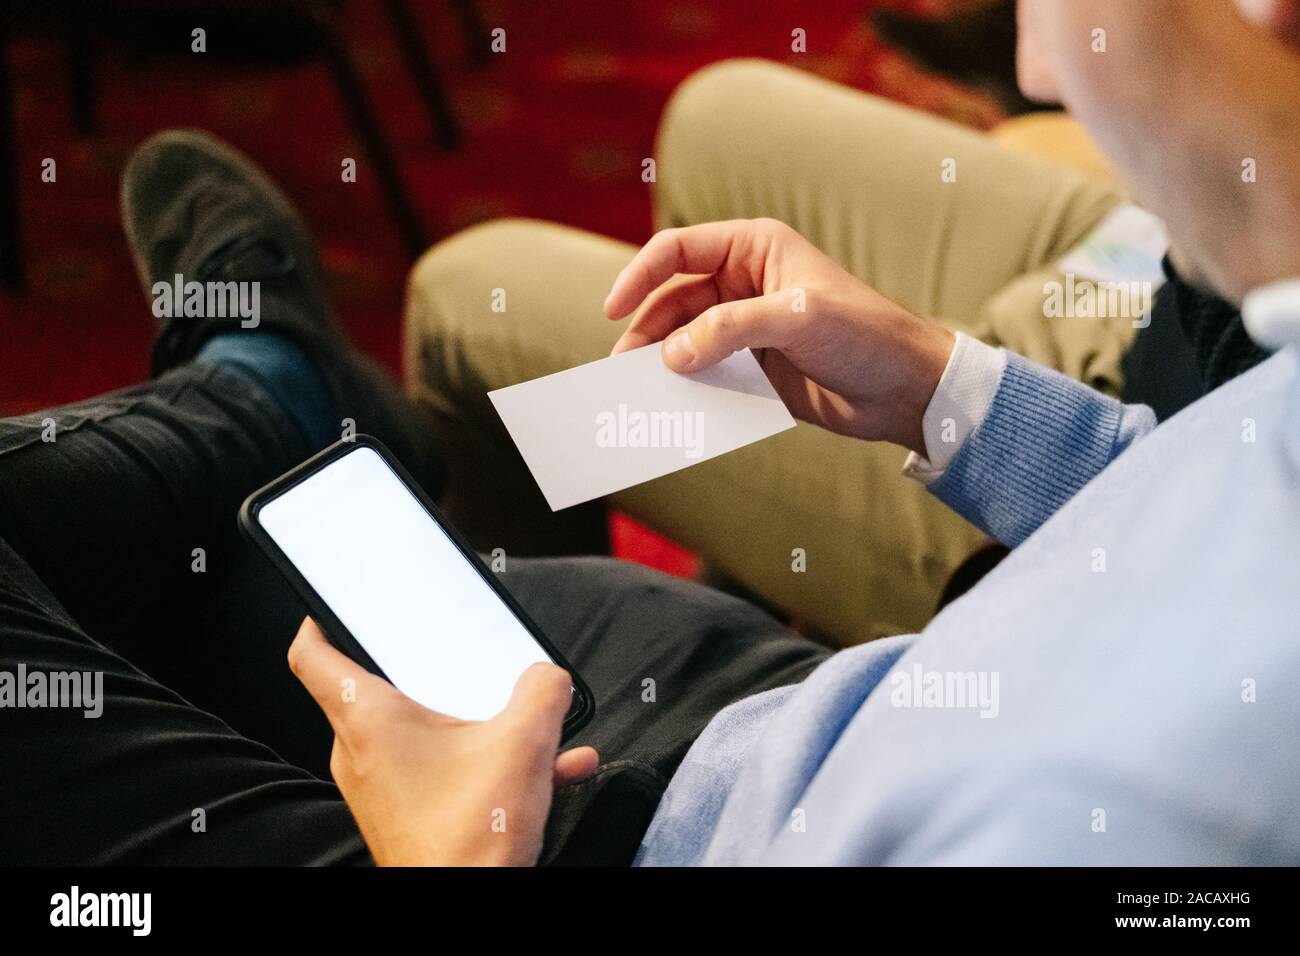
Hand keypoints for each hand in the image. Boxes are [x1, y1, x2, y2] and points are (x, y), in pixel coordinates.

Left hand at [288, 618, 598, 865]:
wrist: (469, 907)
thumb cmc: (469, 840)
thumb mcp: (523, 743)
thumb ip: (542, 692)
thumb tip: (547, 678)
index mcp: (368, 718)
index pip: (312, 655)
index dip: (319, 618)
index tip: (335, 603)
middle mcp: (361, 751)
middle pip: (379, 688)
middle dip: (431, 671)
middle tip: (463, 656)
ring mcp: (381, 787)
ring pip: (423, 732)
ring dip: (474, 721)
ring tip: (525, 722)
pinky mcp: (406, 814)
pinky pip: (444, 769)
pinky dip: (485, 760)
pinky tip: (547, 768)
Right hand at [605, 218, 953, 454]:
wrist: (905, 389)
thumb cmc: (864, 335)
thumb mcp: (796, 319)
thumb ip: (729, 330)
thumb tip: (671, 355)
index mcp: (753, 249)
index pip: (678, 250)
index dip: (640, 276)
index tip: (612, 310)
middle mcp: (744, 282)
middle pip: (672, 300)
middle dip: (644, 330)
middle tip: (621, 369)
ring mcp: (747, 326)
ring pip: (684, 340)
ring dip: (660, 363)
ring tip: (637, 392)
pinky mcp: (753, 367)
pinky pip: (707, 373)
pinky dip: (686, 388)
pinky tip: (672, 407)